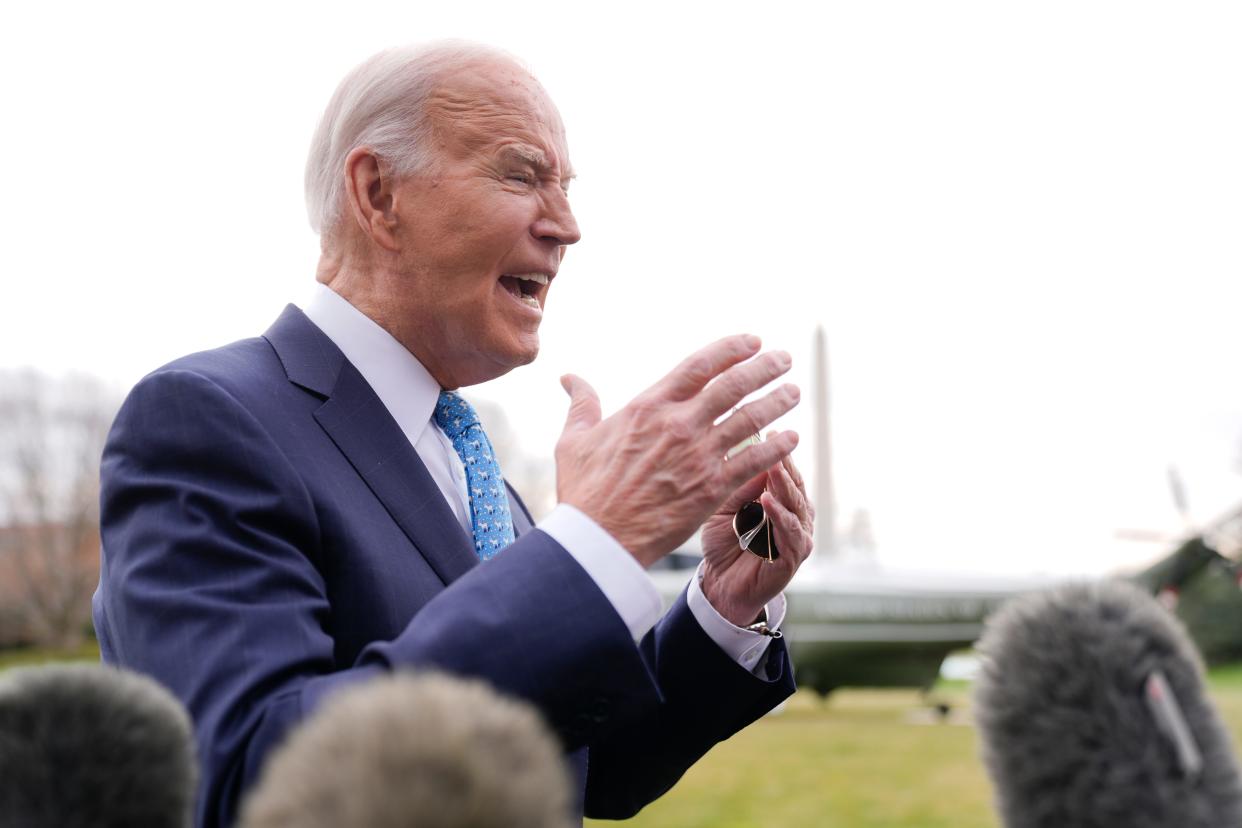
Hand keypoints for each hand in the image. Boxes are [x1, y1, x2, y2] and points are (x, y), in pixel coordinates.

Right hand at [555, 335, 799, 567]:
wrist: (598, 541)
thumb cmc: (584, 492)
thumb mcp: (575, 440)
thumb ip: (581, 404)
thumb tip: (568, 377)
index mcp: (649, 407)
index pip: (699, 365)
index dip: (730, 349)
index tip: (752, 342)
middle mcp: (679, 425)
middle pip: (733, 385)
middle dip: (764, 368)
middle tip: (784, 359)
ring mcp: (699, 456)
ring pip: (750, 419)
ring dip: (777, 402)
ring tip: (794, 392)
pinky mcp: (712, 489)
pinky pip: (754, 461)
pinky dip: (776, 447)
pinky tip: (791, 439)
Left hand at [700, 448, 813, 625]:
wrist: (721, 584)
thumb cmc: (724, 543)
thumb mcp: (725, 507)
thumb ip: (739, 486)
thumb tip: (751, 454)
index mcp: (781, 499)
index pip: (783, 471)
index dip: (778, 451)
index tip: (769, 429)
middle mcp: (795, 514)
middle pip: (792, 483)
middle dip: (783, 462)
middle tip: (776, 441)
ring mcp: (798, 535)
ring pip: (795, 505)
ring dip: (784, 486)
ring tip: (773, 469)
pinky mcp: (794, 556)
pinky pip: (790, 533)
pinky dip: (780, 516)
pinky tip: (767, 502)